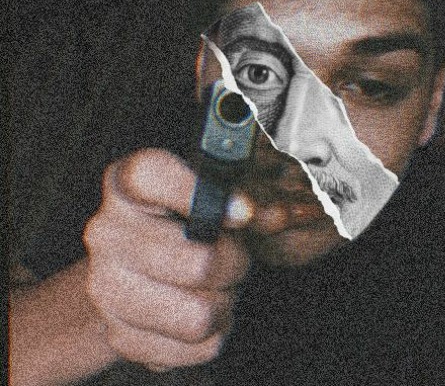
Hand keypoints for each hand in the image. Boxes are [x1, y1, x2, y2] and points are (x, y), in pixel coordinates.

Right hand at [84, 148, 251, 369]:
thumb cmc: (185, 223)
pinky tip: (201, 308)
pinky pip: (197, 347)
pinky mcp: (119, 334)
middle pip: (200, 264)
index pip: (153, 177)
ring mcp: (106, 288)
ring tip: (218, 286)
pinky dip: (214, 332)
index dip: (198, 194)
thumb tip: (258, 214)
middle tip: (234, 257)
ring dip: (225, 302)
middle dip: (235, 265)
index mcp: (126, 185)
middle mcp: (106, 233)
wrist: (139, 266)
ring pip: (200, 316)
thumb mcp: (208, 194)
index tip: (241, 211)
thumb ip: (235, 196)